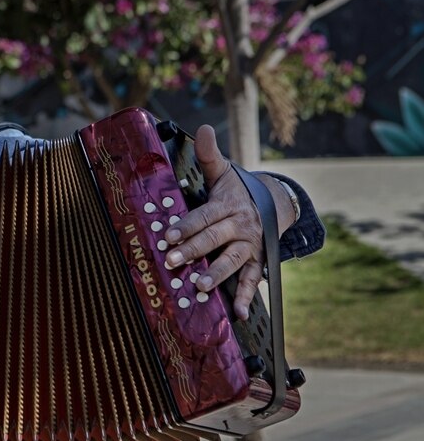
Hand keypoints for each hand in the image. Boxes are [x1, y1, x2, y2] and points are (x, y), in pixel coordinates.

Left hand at [162, 125, 265, 319]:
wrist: (274, 201)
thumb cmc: (237, 188)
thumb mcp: (223, 170)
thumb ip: (210, 153)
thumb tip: (203, 126)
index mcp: (227, 205)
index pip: (203, 216)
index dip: (185, 225)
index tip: (167, 235)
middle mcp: (240, 225)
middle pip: (214, 239)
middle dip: (192, 250)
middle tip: (171, 261)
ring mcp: (250, 245)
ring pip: (233, 260)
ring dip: (217, 274)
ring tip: (200, 284)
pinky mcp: (258, 260)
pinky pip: (252, 280)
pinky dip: (246, 297)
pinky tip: (238, 313)